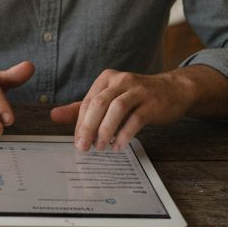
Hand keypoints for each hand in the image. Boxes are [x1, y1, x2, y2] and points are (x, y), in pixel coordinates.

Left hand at [50, 69, 196, 151]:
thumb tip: (53, 116)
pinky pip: (136, 118)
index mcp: (107, 79)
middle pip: (99, 103)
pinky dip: (125, 133)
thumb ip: (82, 108)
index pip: (88, 102)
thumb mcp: (109, 98)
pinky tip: (118, 146)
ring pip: (116, 108)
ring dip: (106, 130)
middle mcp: (121, 80)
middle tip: (82, 147)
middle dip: (88, 127)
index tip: (77, 142)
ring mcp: (139, 90)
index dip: (80, 123)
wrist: (174, 90)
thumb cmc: (137, 97)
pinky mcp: (153, 102)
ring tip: (100, 147)